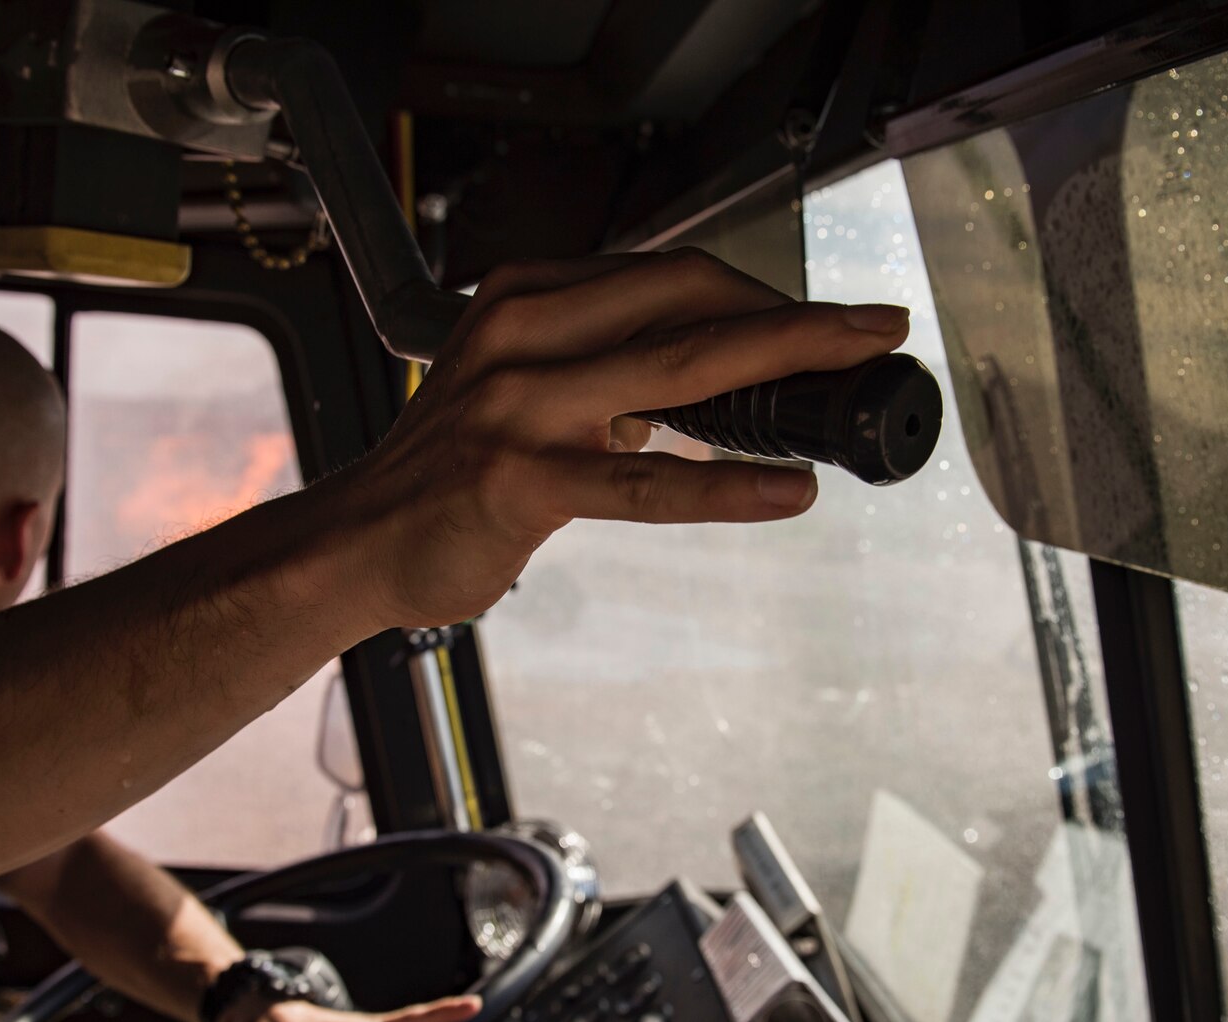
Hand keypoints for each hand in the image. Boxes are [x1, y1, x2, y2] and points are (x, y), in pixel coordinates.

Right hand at [331, 249, 909, 626]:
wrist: (355, 542)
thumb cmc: (445, 474)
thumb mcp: (516, 389)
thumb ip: (599, 370)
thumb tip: (704, 382)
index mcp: (526, 300)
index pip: (666, 274)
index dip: (758, 292)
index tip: (820, 319)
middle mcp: (524, 335)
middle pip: (688, 299)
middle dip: (797, 311)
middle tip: (872, 328)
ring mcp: (520, 406)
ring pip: (681, 371)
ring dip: (787, 363)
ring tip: (857, 370)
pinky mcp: (521, 480)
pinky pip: (647, 481)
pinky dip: (729, 483)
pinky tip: (790, 489)